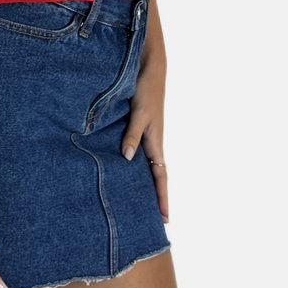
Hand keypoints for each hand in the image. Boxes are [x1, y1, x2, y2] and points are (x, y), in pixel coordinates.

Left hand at [121, 56, 168, 222]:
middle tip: (150, 220)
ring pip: (145, 165)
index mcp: (156, 142)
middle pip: (155, 176)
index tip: (165, 218)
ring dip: (144, 183)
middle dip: (155, 197)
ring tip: (136, 201)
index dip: (162, 197)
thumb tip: (126, 158)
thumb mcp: (140, 113)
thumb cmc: (147, 89)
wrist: (150, 67)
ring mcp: (146, 135)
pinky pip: (137, 151)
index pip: (161, 177)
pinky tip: (122, 169)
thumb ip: (133, 134)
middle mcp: (152, 142)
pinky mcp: (138, 126)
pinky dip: (134, 164)